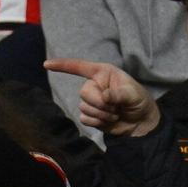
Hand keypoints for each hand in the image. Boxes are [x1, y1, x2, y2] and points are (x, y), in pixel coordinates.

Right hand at [44, 57, 160, 136]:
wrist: (141, 122)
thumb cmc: (139, 101)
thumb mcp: (134, 94)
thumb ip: (120, 94)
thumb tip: (105, 97)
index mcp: (103, 73)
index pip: (80, 67)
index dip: (63, 65)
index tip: (46, 65)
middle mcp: (94, 85)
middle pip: (84, 93)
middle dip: (100, 103)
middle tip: (116, 107)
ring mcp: (91, 101)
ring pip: (83, 107)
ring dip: (101, 114)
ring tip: (115, 113)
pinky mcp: (90, 115)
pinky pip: (84, 119)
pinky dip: (97, 122)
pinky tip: (108, 120)